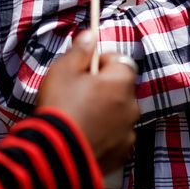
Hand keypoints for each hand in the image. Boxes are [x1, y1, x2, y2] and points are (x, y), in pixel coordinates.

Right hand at [38, 31, 138, 173]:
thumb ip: (80, 50)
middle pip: (121, 89)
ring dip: (107, 113)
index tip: (83, 70)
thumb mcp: (63, 70)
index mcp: (121, 82)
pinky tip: (85, 137)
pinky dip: (106, 135)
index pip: (120, 62)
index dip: (101, 63)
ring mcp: (129, 132)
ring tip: (81, 120)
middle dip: (104, 89)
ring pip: (120, 114)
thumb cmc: (60, 106)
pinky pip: (117, 137)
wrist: (57, 155)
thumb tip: (91, 33)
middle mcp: (132, 106)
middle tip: (78, 96)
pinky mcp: (123, 154)